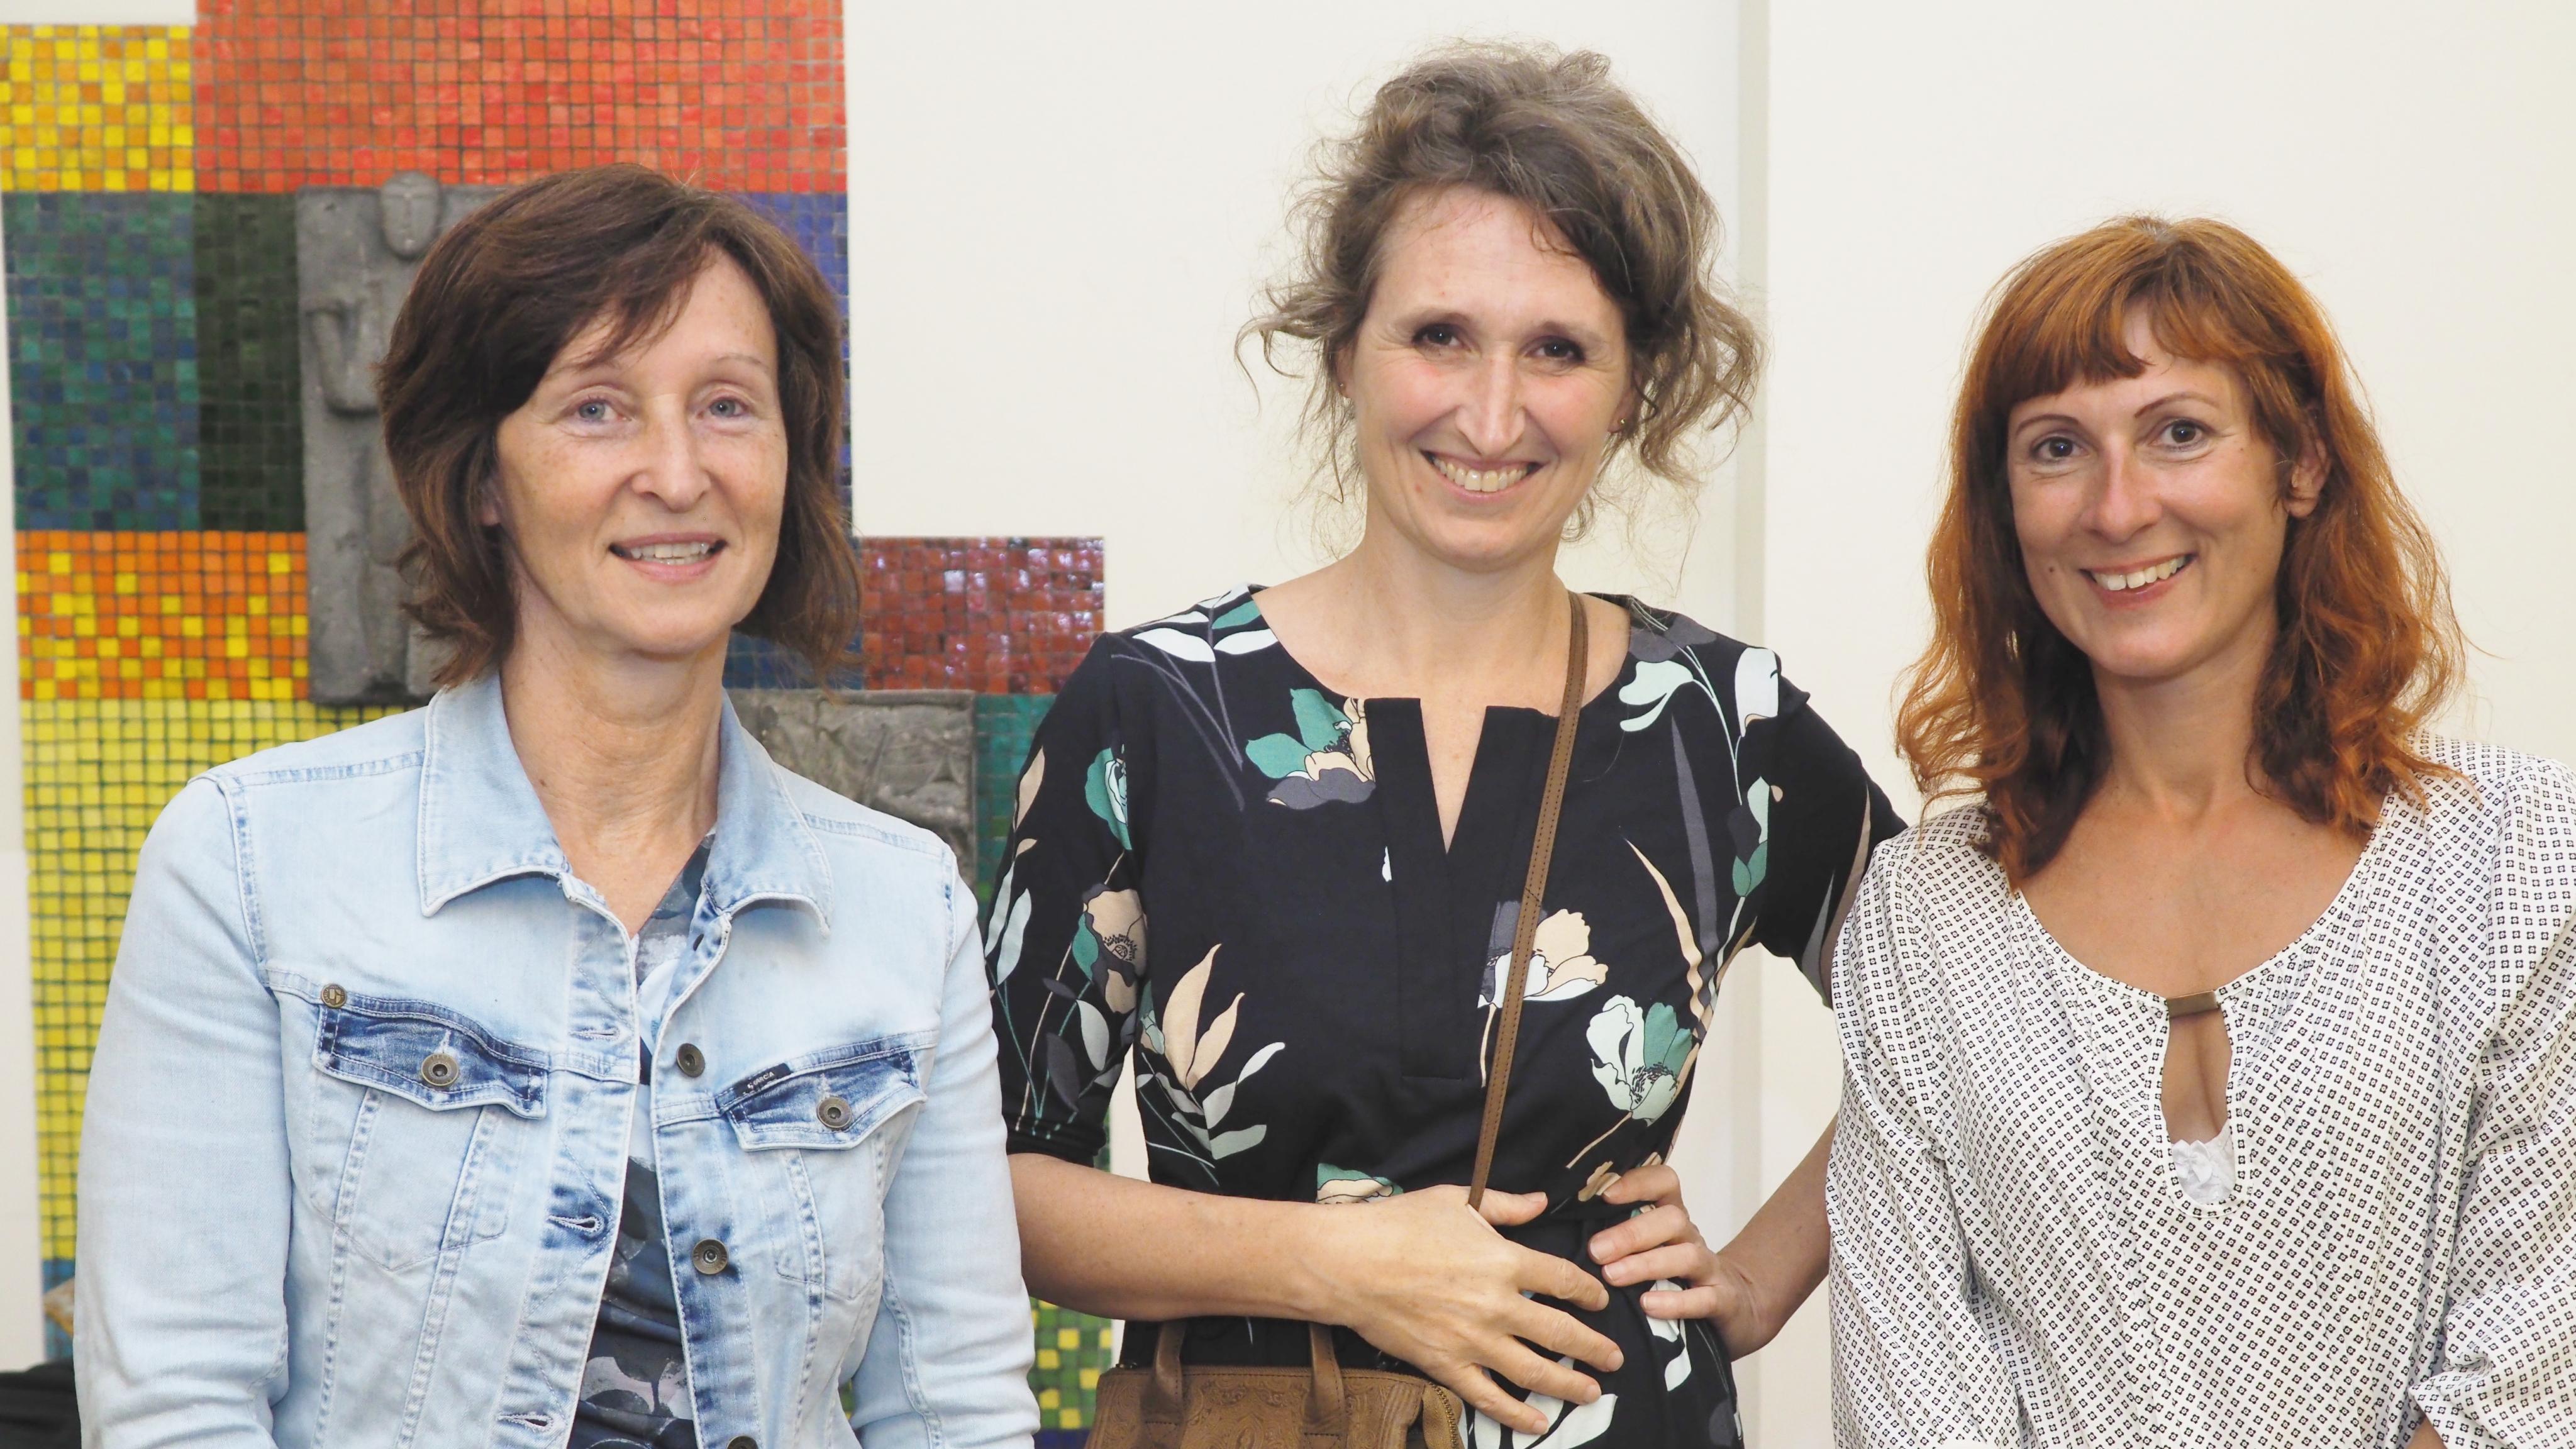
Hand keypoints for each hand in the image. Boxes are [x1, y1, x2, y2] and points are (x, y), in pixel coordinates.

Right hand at [1308, 1185, 1622, 1435]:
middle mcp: (1497, 1305)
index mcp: (1504, 1260)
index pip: (1564, 1280)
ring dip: (1569, 1385)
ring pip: (1535, 1371)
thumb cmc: (1398, 1225)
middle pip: (1561, 1332)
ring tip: (1592, 1393)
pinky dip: (1517, 1415)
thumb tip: (1541, 1201)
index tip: (1599, 1300)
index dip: (1589, 1292)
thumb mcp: (1454, 1200)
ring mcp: (1473, 1341)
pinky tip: (1538, 1424)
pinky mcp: (1447, 1365)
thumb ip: (1504, 1205)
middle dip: (1595, 1348)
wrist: (1348, 1264)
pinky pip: (1490, 1397)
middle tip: (1615, 1358)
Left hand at [1588, 1162, 1778, 1356]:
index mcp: (1670, 1216)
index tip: (1604, 1194)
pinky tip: (1648, 1306)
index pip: (1663, 1182)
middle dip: (1630, 1233)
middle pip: (1671, 1218)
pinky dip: (1676, 1302)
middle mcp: (1690, 1236)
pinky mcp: (1723, 1300)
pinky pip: (1704, 1298)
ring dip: (1646, 1264)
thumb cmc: (1673, 1277)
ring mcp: (1710, 1267)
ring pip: (1686, 1254)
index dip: (1637, 1182)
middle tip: (1596, 1251)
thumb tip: (1558, 1224)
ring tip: (1613, 1277)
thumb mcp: (1647, 1250)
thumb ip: (1614, 1235)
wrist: (1734, 1308)